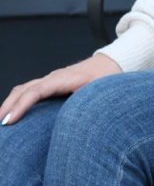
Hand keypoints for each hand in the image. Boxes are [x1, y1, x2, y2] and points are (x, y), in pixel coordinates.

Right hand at [0, 53, 121, 125]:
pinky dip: (17, 101)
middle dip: (7, 107)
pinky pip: (29, 92)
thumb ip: (88, 102)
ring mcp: (50, 80)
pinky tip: (13, 114)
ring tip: (1, 121)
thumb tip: (79, 120)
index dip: (21, 106)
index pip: (36, 91)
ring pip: (23, 90)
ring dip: (9, 104)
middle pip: (23, 90)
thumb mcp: (99, 92)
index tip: (10, 120)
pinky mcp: (51, 84)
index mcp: (63, 78)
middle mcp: (53, 77)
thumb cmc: (107, 78)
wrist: (111, 64)